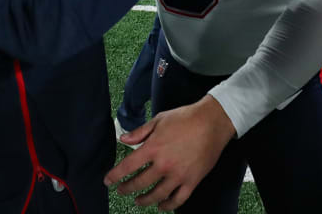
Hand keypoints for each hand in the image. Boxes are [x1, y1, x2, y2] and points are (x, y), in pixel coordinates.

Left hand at [105, 96, 235, 209]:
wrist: (213, 122)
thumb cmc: (186, 118)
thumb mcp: (159, 120)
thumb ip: (140, 132)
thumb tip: (123, 139)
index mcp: (153, 148)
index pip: (127, 167)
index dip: (114, 176)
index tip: (108, 181)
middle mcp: (164, 164)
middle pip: (139, 183)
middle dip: (127, 189)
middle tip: (122, 190)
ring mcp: (178, 175)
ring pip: (157, 195)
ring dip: (144, 201)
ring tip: (138, 201)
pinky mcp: (192, 181)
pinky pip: (178, 200)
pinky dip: (167, 206)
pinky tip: (161, 205)